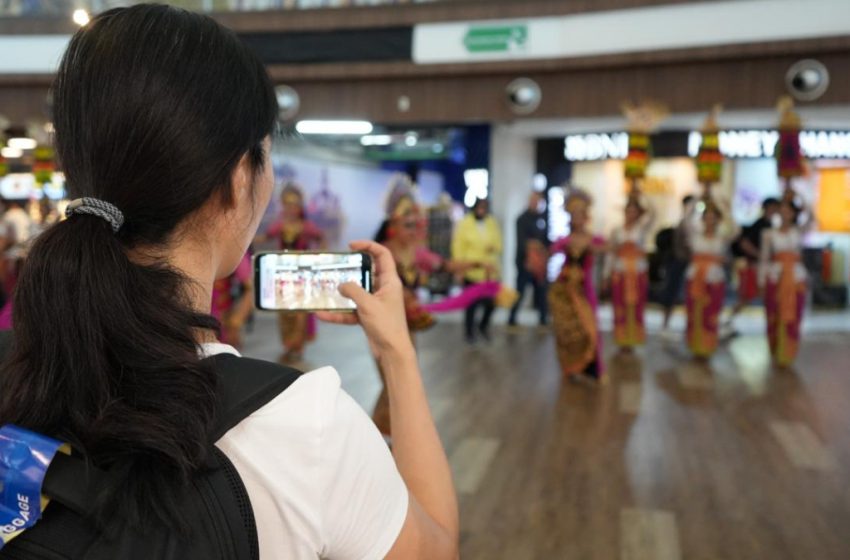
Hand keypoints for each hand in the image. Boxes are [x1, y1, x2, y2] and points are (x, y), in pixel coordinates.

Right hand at [316, 241, 413, 360]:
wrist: (392, 352)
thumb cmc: (386, 326)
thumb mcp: (368, 305)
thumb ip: (353, 291)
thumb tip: (341, 285)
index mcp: (390, 281)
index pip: (382, 255)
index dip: (369, 246)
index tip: (351, 245)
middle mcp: (384, 289)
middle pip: (367, 272)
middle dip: (351, 269)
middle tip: (336, 266)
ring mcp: (376, 303)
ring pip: (357, 292)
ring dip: (342, 292)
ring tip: (325, 287)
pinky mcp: (368, 316)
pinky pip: (351, 310)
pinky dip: (339, 312)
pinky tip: (322, 314)